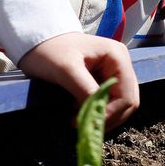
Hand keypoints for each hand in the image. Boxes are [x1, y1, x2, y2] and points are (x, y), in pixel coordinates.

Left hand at [18, 32, 138, 129]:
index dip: (111, 113)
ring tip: (79, 117)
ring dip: (103, 115)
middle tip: (85, 124)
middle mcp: (121, 64)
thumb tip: (98, 115)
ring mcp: (114, 72)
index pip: (126, 96)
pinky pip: (109, 101)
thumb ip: (85, 90)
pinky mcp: (104, 79)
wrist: (36, 41)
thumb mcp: (66, 70)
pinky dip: (98, 110)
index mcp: (117, 58)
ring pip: (120, 104)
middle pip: (128, 102)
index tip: (88, 123)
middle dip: (108, 117)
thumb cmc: (50, 51)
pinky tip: (79, 111)